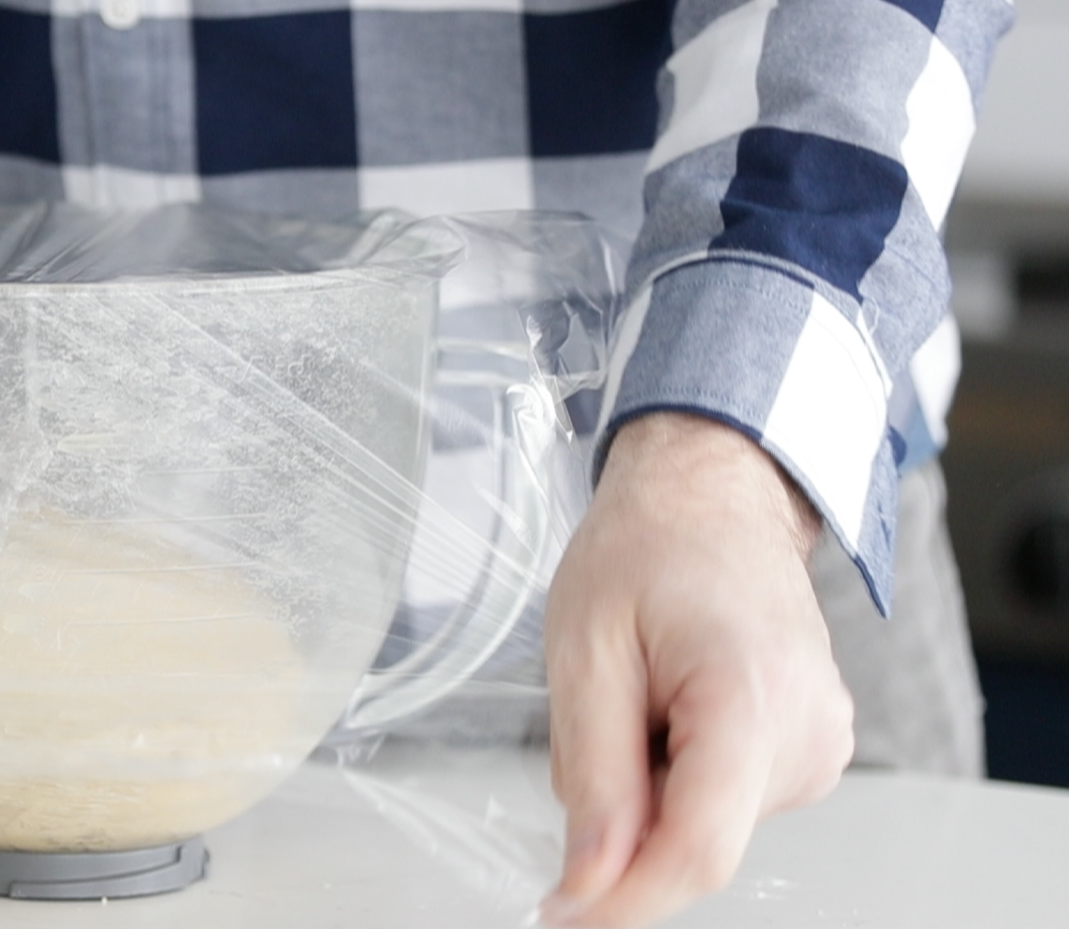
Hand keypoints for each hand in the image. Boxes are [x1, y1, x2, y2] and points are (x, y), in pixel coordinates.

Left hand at [539, 412, 853, 926]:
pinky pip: (726, 799)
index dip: (625, 899)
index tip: (564, 915)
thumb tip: (588, 879)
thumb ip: (590, 774)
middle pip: (697, 840)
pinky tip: (674, 702)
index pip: (697, 848)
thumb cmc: (649, 547)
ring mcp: (821, 745)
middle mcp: (807, 730)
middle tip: (605, 712)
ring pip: (706, 823)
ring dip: (652, 785)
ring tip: (645, 688)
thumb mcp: (583, 651)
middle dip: (627, 814)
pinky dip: (681, 770)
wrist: (711, 498)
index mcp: (751, 696)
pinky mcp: (814, 752)